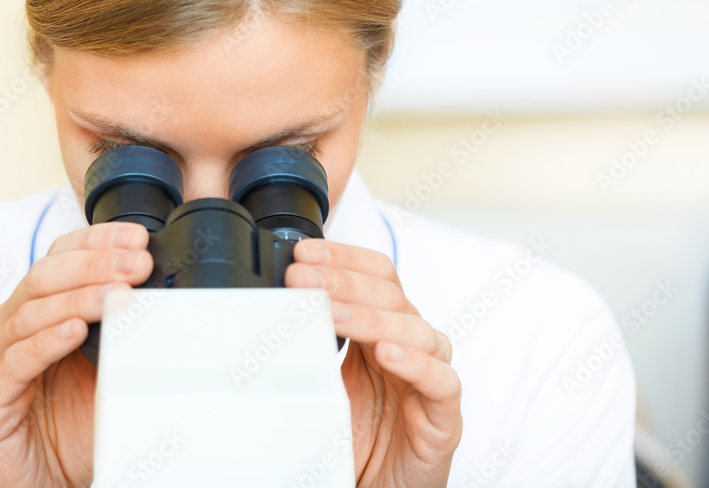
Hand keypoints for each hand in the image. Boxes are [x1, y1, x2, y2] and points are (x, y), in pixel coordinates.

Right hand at [0, 221, 152, 486]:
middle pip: (44, 278)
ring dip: (78, 299)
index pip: (59, 258)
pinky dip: (46, 343)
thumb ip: (125, 330)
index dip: (95, 241)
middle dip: (96, 265)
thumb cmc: (76, 428)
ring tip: (116, 294)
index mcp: (35, 311)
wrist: (53, 484)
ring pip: (30, 315)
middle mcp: (8, 329)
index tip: (136, 237)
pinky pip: (15, 364)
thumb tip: (168, 294)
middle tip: (138, 264)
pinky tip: (74, 331)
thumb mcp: (111, 369)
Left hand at [286, 239, 462, 486]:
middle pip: (390, 295)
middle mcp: (411, 345)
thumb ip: (313, 342)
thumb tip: (274, 303)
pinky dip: (416, 364)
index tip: (304, 253)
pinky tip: (388, 355)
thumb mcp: (325, 379)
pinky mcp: (444, 417)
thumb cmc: (356, 434)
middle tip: (302, 278)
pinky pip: (441, 382)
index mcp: (384, 328)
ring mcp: (431, 377)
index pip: (376, 275)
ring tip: (335, 315)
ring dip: (371, 318)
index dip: (343, 257)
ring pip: (416, 331)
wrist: (374, 487)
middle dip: (342, 281)